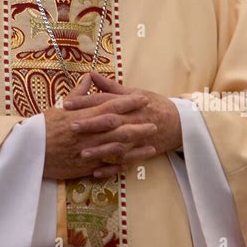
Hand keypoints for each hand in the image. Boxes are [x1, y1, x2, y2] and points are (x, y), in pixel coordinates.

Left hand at [63, 72, 181, 177]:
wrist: (180, 122)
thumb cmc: (152, 104)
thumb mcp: (134, 92)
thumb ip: (111, 87)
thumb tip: (91, 74)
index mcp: (129, 102)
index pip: (104, 100)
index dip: (85, 101)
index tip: (66, 103)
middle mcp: (133, 119)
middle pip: (110, 121)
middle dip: (90, 124)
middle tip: (71, 126)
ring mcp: (138, 137)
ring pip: (118, 144)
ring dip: (100, 149)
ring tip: (82, 153)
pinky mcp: (142, 152)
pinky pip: (126, 162)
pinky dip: (112, 168)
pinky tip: (97, 172)